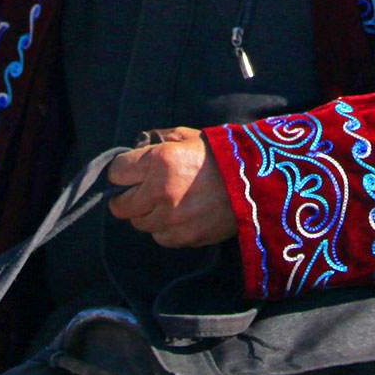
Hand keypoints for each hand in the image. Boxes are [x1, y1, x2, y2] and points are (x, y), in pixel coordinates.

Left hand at [106, 127, 237, 248]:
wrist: (257, 183)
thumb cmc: (222, 155)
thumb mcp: (190, 136)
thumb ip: (161, 139)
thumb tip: (139, 146)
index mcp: (159, 161)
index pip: (116, 173)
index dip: (122, 172)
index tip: (129, 172)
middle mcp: (159, 192)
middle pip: (120, 205)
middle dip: (128, 197)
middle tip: (141, 192)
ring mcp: (171, 218)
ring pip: (139, 223)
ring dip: (147, 214)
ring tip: (165, 203)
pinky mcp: (184, 237)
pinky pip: (160, 237)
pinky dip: (165, 228)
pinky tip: (179, 216)